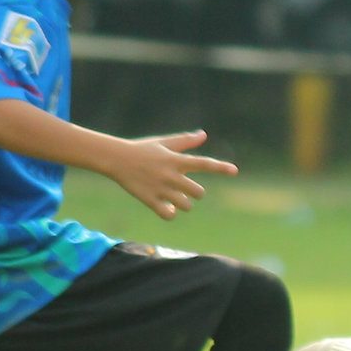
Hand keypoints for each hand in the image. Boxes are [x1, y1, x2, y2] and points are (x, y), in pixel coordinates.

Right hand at [109, 131, 235, 218]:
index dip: (220, 167)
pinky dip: (170, 214)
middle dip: (195, 192)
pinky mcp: (149, 199)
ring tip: (173, 198)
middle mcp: (171, 175)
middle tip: (184, 189)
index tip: (234, 170)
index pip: (203, 163)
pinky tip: (166, 208)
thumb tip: (203, 134)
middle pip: (198, 192)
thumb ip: (185, 141)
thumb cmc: (142, 149)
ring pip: (186, 205)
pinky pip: (168, 215)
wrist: (115, 158)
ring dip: (183, 204)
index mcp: (176, 160)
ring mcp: (161, 188)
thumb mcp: (163, 142)